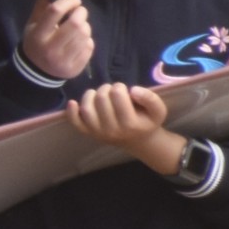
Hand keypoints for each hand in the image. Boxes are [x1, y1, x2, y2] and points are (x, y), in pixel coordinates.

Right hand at [22, 0, 92, 80]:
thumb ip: (41, 7)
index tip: (74, 0)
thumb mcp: (34, 25)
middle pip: (75, 24)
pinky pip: (89, 47)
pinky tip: (79, 42)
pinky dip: (87, 41)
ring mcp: (63, 60)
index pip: (55, 11)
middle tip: (79, 12)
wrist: (36, 72)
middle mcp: (50, 48)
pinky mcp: (75, 68)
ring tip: (78, 28)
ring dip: (85, 27)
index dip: (68, 1)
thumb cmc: (36, 42)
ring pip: (84, 35)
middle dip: (81, 13)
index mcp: (38, 35)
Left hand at [66, 83, 183, 171]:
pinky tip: (72, 102)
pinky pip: (75, 122)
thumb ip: (150, 98)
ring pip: (87, 109)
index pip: (117, 96)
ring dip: (90, 95)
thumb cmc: (147, 122)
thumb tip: (133, 89)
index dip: (119, 87)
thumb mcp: (158, 110)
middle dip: (106, 88)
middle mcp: (112, 130)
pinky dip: (71, 112)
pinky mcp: (88, 133)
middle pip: (101, 99)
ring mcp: (98, 133)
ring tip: (99, 93)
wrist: (138, 141)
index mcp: (130, 123)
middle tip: (112, 90)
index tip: (123, 89)